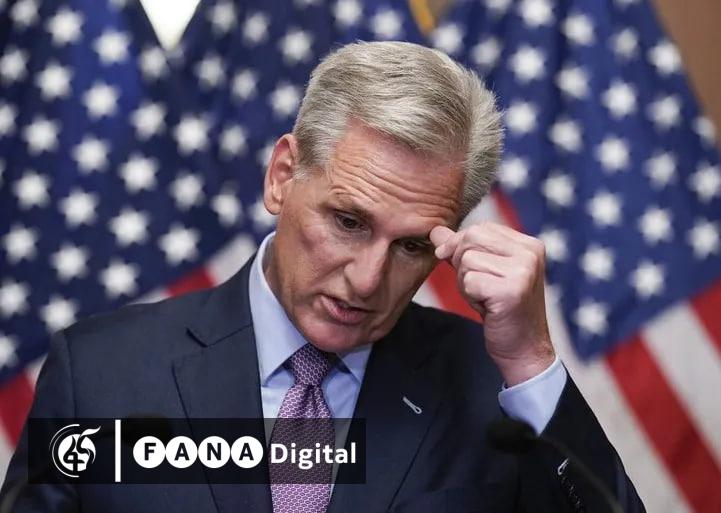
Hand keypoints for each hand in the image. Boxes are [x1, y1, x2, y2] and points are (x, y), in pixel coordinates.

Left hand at [429, 222, 554, 385]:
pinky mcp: (512, 290)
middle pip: (471, 238)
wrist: (523, 348)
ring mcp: (523, 271)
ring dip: (466, 283)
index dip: (461, 246)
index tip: (466, 270)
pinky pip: (469, 281)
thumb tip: (436, 231)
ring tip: (485, 298)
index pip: (480, 228)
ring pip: (467, 260)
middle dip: (461, 264)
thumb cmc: (503, 310)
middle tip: (478, 287)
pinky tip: (487, 307)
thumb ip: (461, 250)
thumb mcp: (483, 273)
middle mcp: (530, 253)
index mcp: (528, 244)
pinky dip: (470, 296)